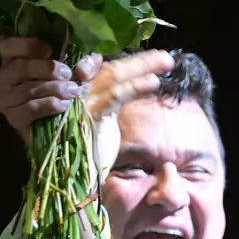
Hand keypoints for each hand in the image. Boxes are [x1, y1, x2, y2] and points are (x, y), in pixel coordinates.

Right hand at [0, 37, 101, 140]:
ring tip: (71, 92)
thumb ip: (88, 62)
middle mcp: (4, 76)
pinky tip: (63, 105)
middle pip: (18, 68)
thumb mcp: (85, 67)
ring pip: (24, 90)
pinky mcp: (13, 118)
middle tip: (68, 75)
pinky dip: (47, 106)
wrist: (75, 118)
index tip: (49, 50)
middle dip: (47, 70)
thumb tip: (81, 70)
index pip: (6, 45)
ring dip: (51, 89)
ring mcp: (5, 98)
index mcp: (15, 57)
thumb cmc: (72, 84)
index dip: (25, 46)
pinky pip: (27, 109)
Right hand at [83, 49, 173, 181]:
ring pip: (111, 77)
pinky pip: (112, 96)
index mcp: (74, 91)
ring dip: (142, 67)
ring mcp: (77, 103)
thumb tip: (136, 77)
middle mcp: (72, 93)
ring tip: (166, 62)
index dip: (126, 61)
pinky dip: (134, 87)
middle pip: (107, 69)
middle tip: (165, 56)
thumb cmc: (87, 151)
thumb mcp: (100, 120)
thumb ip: (109, 97)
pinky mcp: (86, 118)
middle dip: (139, 61)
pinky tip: (154, 82)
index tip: (152, 58)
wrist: (74, 182)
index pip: (101, 68)